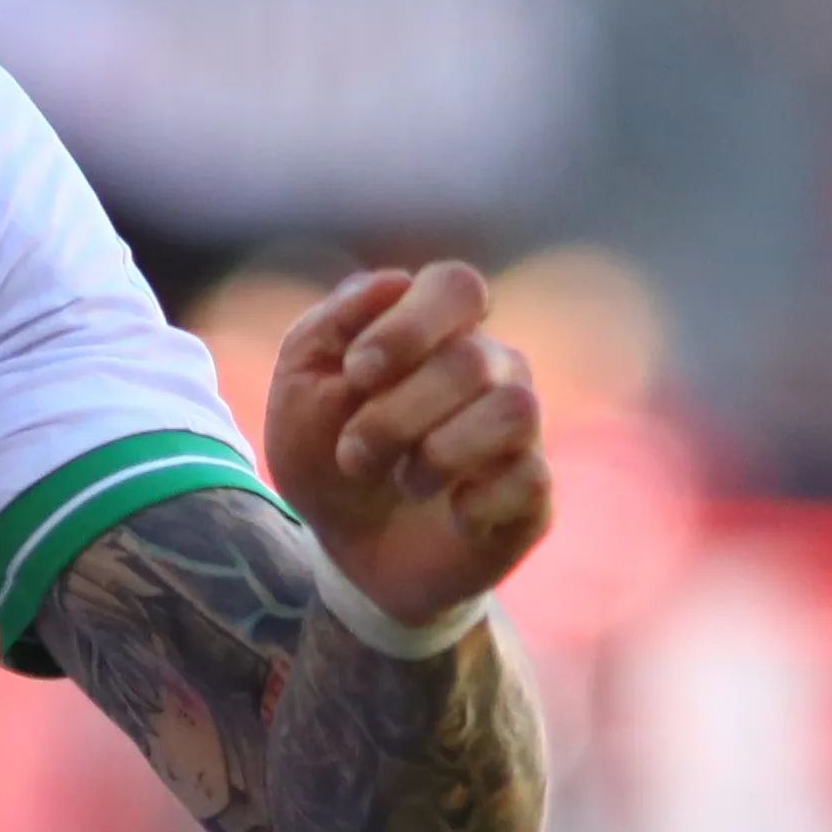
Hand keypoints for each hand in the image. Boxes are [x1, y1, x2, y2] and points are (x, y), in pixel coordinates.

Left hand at [262, 261, 552, 634]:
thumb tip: (393, 282)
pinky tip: (452, 512)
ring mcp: (519, 430)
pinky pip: (529, 478)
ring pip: (514, 410)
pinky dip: (475, 502)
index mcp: (437, 329)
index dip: (410, 326)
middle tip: (354, 455)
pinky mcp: (532, 492)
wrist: (350, 550)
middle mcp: (492, 368)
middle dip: (396, 415)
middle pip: (471, 360)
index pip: (457, 286)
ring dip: (439, 454)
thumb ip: (331, 327)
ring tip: (404, 482)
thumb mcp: (300, 389)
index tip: (357, 373)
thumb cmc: (327, 453)